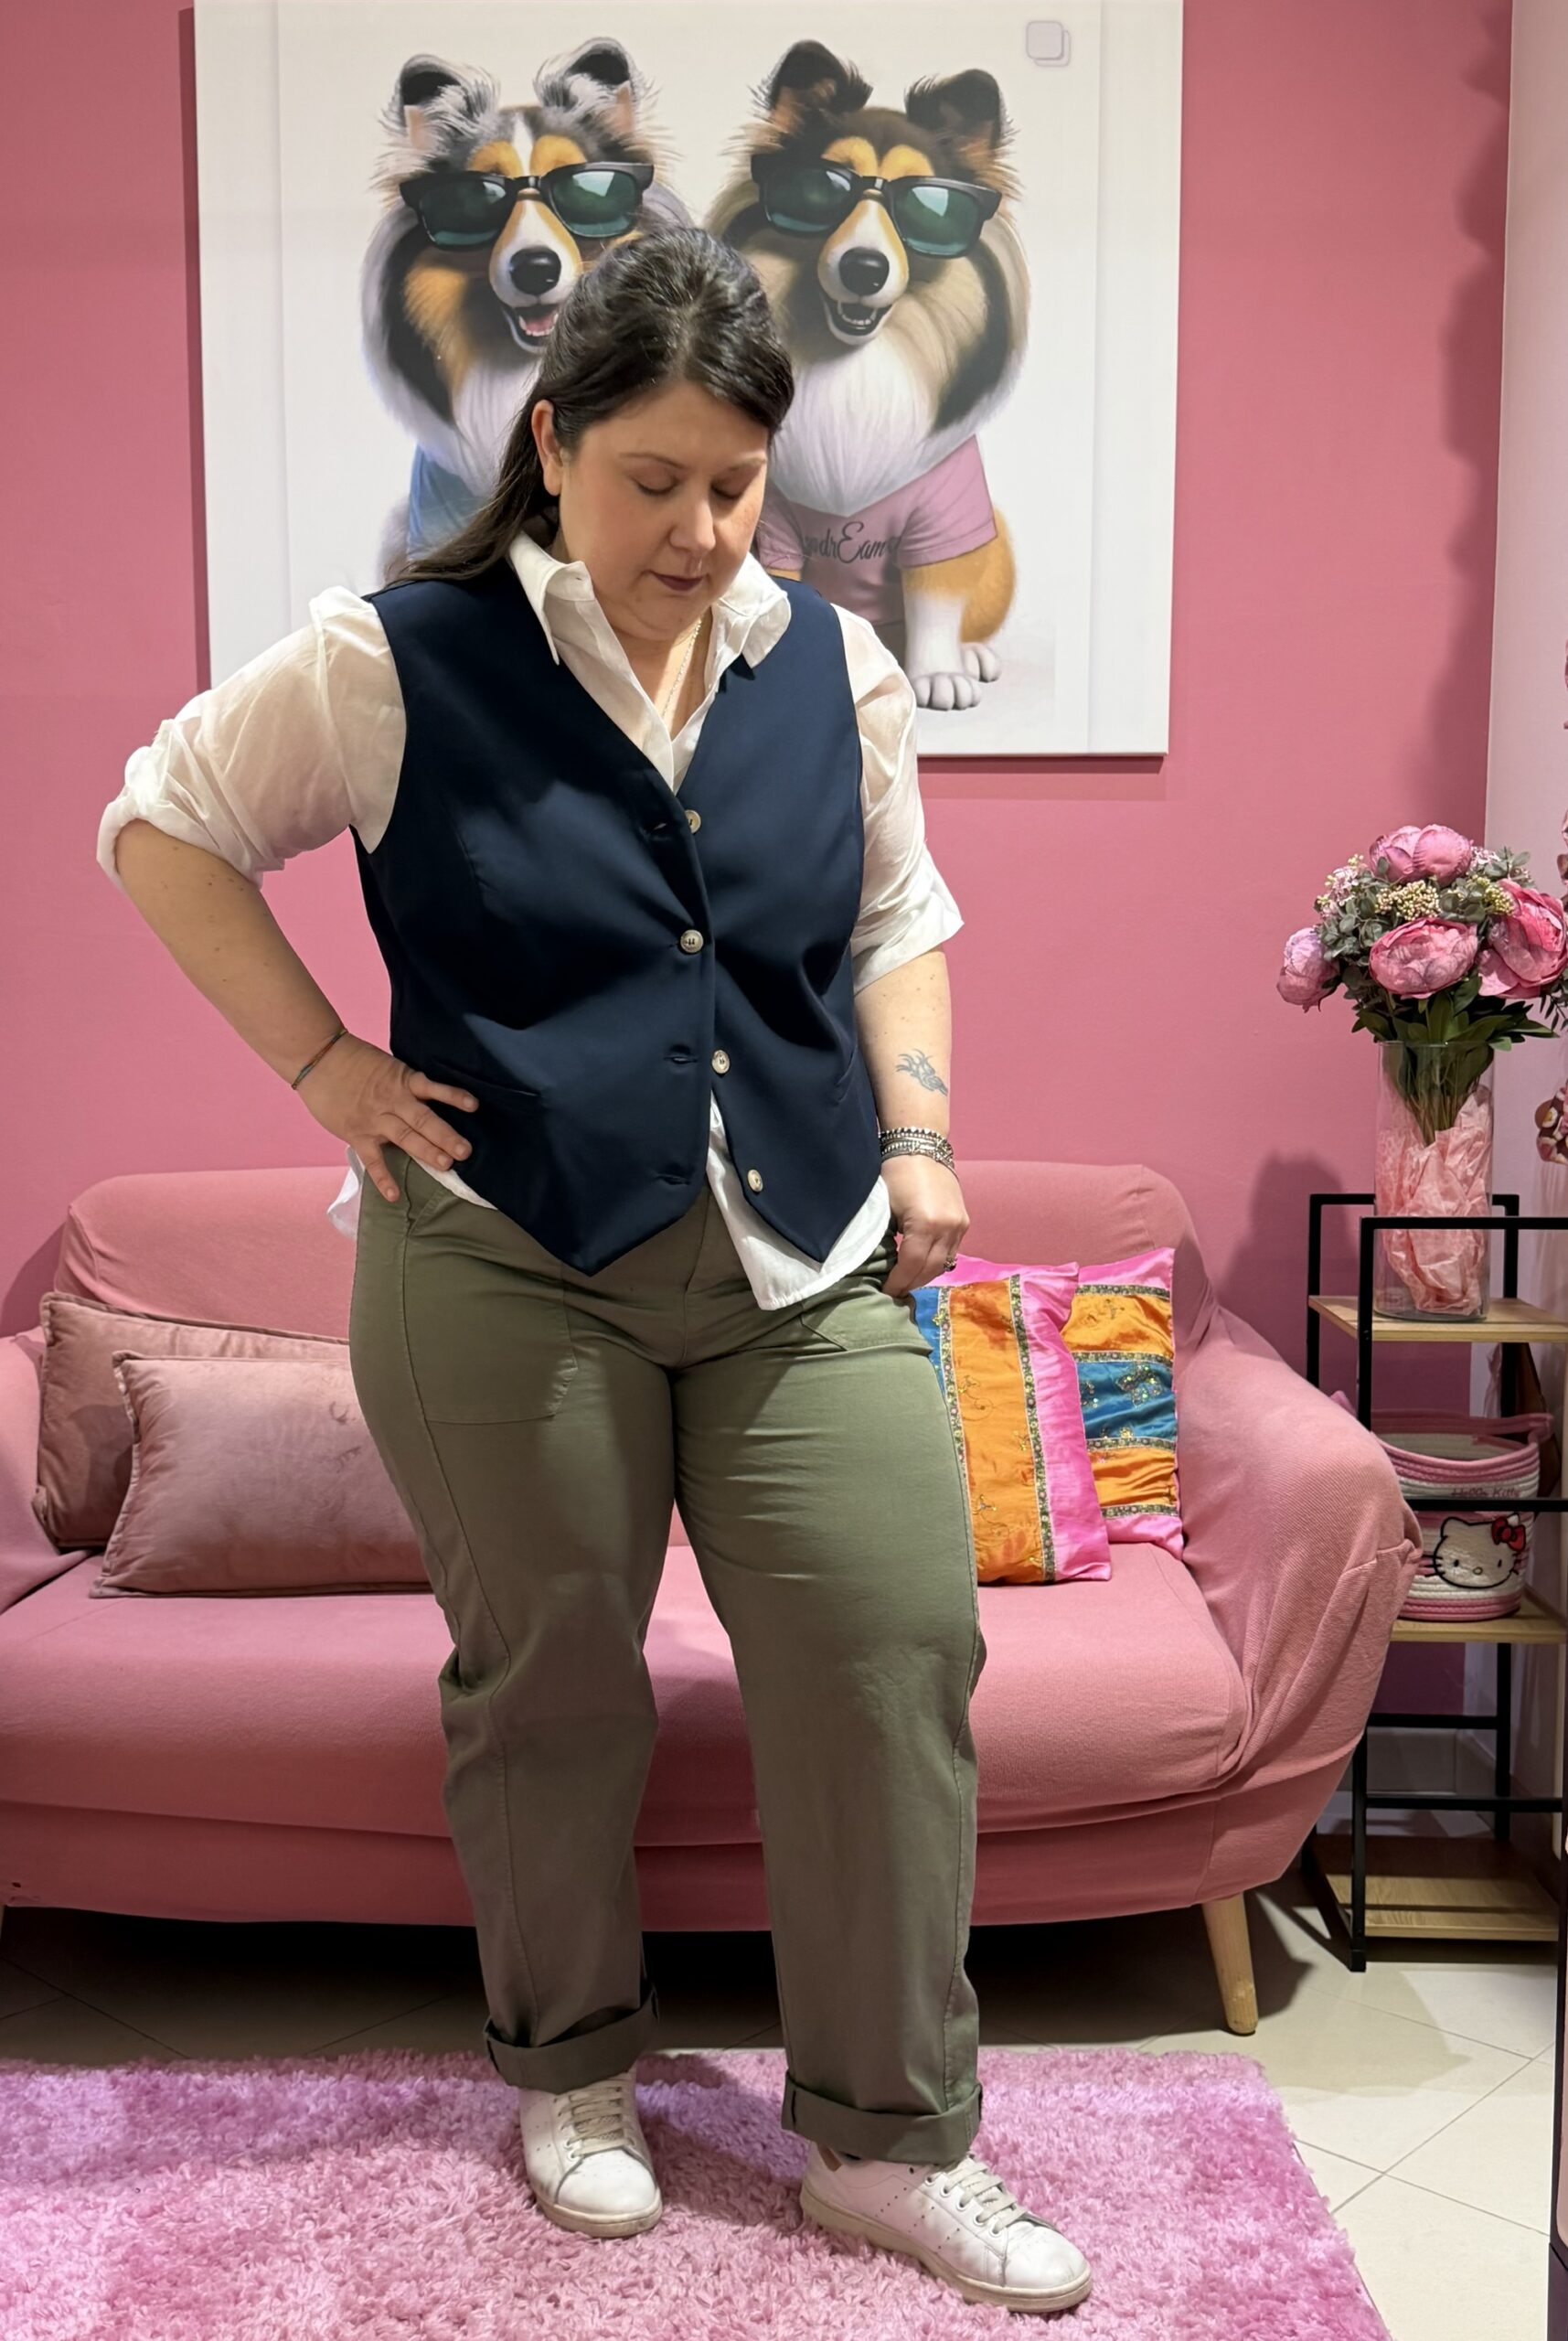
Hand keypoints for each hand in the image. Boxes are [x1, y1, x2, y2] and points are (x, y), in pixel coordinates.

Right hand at [294, 1033, 477, 1202]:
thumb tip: (428, 1097)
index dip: (454, 1098)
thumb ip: (406, 1084)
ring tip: (446, 1164)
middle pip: (424, 1120)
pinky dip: (383, 1177)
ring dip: (426, 1151)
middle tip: (465, 1151)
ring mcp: (375, 1119)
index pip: (434, 1091)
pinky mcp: (358, 1133)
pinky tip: (394, 1195)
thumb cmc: (352, 1060)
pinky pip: (373, 1159)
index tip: (474, 1106)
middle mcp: (393, 1101)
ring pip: (405, 1137)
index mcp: (403, 1082)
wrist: (318, 1059)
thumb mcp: (387, 1066)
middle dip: (446, 1136)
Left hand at [879, 1153, 968, 1297]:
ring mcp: (960, 1225)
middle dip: (911, 1284)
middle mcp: (948, 1227)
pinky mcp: (964, 1222)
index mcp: (925, 1223)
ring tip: (906, 1282)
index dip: (897, 1282)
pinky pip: (951, 1252)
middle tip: (894, 1293)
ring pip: (943, 1263)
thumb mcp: (885, 1209)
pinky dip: (935, 1261)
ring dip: (924, 1275)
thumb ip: (886, 1239)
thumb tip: (881, 1266)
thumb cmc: (895, 1174)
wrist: (921, 1147)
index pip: (911, 1265)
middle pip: (929, 1269)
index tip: (885, 1292)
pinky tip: (921, 1266)